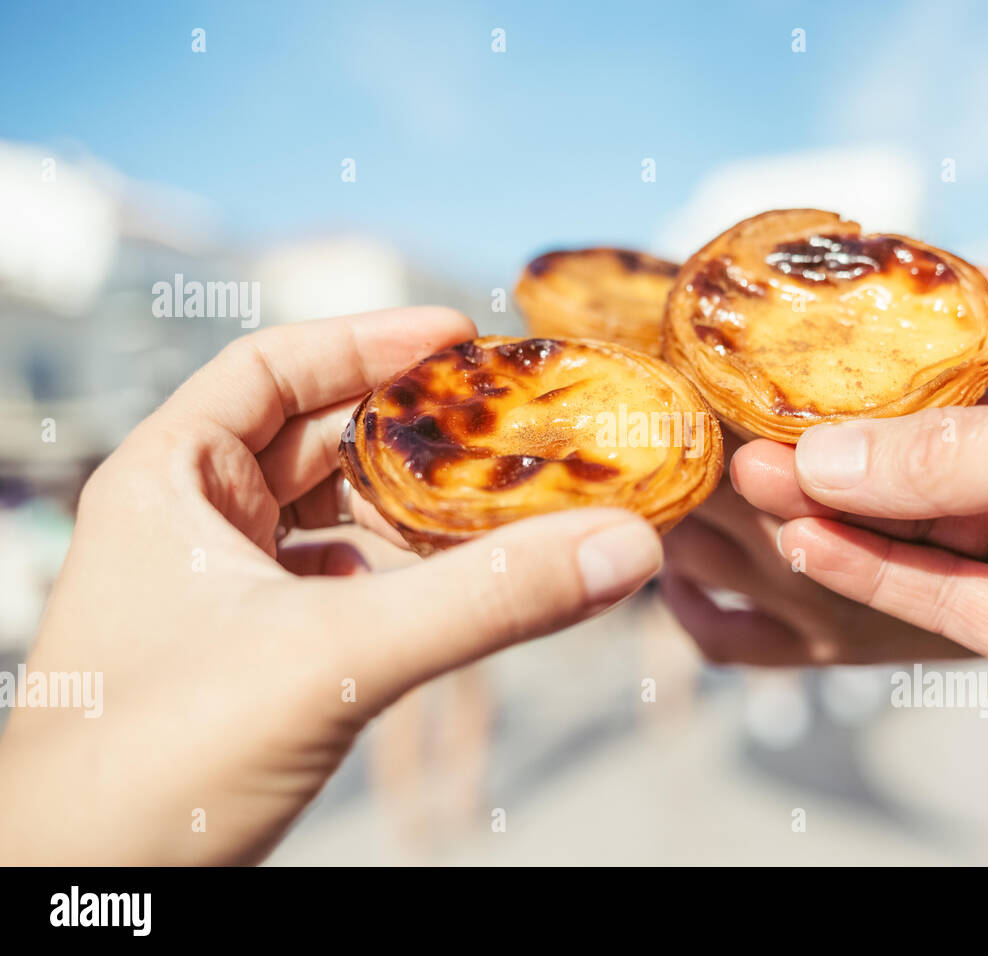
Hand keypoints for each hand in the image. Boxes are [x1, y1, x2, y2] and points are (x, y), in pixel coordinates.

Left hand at [0, 308, 661, 863]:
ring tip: (489, 503)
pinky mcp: (241, 655)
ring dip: (406, 511)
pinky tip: (438, 590)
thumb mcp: (336, 656)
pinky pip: (331, 586)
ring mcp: (211, 593)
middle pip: (311, 441)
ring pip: (326, 519)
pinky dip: (391, 577)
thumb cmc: (151, 763)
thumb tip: (618, 548)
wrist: (88, 895)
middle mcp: (185, 525)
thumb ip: (484, 601)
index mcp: (167, 481)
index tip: (457, 337)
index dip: (366, 342)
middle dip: (406, 434)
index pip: (270, 368)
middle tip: (498, 423)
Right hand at [676, 269, 987, 798]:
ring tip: (755, 477)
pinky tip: (806, 539)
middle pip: (935, 429)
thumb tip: (830, 455)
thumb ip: (960, 455)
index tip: (823, 301)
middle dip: (846, 421)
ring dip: (835, 499)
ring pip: (919, 518)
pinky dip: (865, 568)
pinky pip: (935, 595)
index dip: (910, 310)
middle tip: (759, 410)